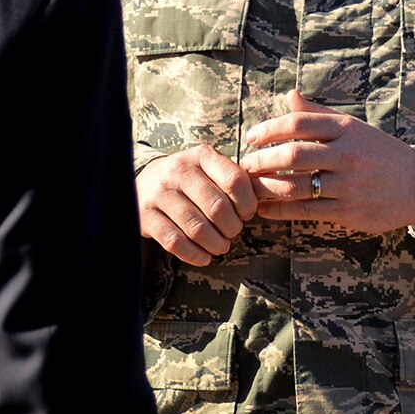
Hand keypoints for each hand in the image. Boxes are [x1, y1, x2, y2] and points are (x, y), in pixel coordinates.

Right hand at [135, 144, 256, 266]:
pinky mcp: (146, 215)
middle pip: (218, 207)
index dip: (247, 203)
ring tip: (221, 246)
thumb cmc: (188, 180)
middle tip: (233, 232)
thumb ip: (236, 177)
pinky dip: (194, 254)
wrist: (142, 183)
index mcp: (201, 156)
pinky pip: (175, 241)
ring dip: (216, 244)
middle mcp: (179, 170)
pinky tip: (204, 257)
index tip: (247, 213)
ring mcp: (160, 193)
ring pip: (197, 228)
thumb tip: (272, 185)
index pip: (235, 180)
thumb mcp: (209, 168)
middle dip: (232, 227)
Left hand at [240, 91, 414, 235]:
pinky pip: (306, 210)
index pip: (299, 123)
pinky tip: (265, 209)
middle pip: (293, 154)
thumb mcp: (354, 128)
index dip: (270, 129)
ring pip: (296, 185)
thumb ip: (319, 114)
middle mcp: (347, 154)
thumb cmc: (379, 153)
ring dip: (266, 187)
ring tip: (250, 187)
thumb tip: (289, 95)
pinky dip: (280, 210)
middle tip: (246, 164)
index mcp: (346, 129)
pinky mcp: (348, 211)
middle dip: (262, 160)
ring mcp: (348, 184)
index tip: (251, 137)